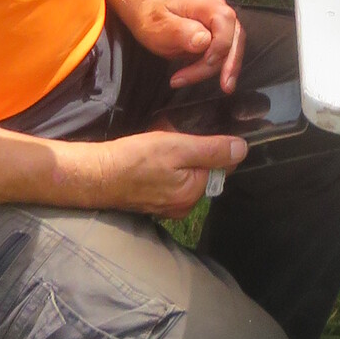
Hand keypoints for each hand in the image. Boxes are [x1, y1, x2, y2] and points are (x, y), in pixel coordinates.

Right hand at [91, 125, 245, 218]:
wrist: (96, 175)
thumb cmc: (134, 159)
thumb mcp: (177, 147)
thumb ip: (211, 149)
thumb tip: (243, 149)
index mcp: (194, 192)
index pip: (222, 166)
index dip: (215, 145)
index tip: (198, 133)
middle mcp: (185, 205)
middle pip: (204, 170)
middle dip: (194, 150)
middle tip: (174, 135)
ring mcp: (168, 206)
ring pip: (187, 173)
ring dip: (179, 156)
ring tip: (161, 143)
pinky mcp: (155, 201)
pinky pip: (171, 179)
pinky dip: (166, 166)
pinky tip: (152, 156)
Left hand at [126, 0, 245, 90]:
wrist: (151, 15)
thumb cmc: (154, 19)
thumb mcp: (159, 25)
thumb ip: (181, 31)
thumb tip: (205, 41)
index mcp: (204, 3)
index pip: (225, 20)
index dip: (222, 43)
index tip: (208, 61)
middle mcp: (218, 10)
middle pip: (235, 36)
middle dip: (230, 63)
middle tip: (225, 87)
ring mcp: (221, 24)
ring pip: (232, 48)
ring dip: (219, 70)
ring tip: (186, 81)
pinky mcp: (219, 37)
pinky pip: (225, 54)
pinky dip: (214, 70)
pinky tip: (193, 77)